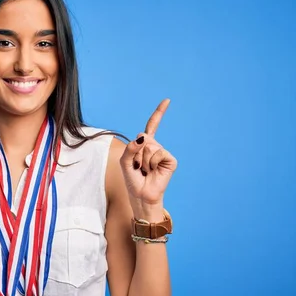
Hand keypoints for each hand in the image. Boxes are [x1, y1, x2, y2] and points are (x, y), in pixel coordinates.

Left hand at [120, 99, 177, 215]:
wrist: (141, 195)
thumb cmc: (133, 179)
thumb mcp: (124, 162)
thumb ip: (130, 148)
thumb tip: (143, 137)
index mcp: (144, 145)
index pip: (152, 126)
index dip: (159, 113)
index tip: (167, 101)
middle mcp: (155, 147)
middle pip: (144, 138)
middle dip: (137, 153)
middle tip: (139, 166)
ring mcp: (163, 153)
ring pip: (150, 147)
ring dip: (143, 161)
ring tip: (145, 171)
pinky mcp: (170, 160)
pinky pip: (159, 153)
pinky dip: (152, 163)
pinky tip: (153, 171)